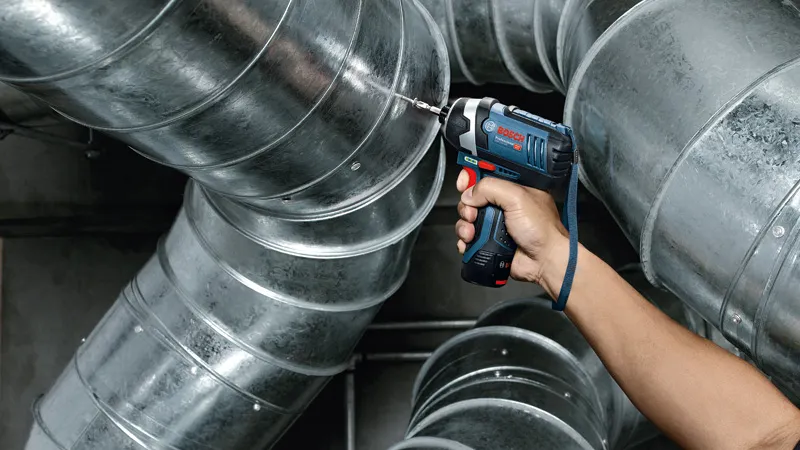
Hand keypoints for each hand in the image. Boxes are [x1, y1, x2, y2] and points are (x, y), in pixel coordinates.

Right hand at [455, 170, 569, 296]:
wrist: (544, 261)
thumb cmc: (543, 231)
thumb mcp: (518, 198)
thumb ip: (491, 188)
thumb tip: (469, 193)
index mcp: (513, 188)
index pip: (487, 173)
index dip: (471, 175)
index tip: (463, 183)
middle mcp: (504, 204)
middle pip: (472, 197)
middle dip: (467, 206)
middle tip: (472, 213)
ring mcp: (496, 223)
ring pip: (468, 218)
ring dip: (464, 225)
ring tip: (471, 232)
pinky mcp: (490, 240)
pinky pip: (468, 237)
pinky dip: (465, 240)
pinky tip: (470, 242)